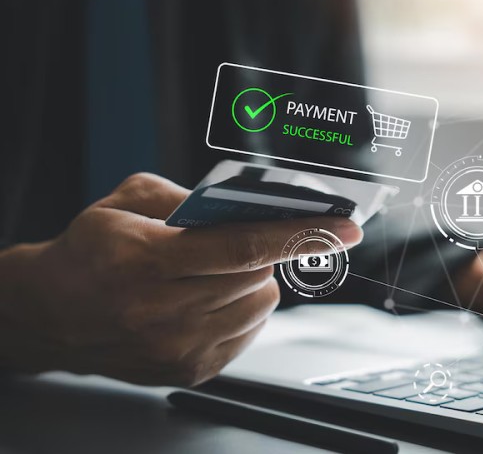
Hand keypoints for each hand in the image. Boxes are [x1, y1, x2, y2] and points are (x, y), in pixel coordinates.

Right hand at [0, 173, 361, 385]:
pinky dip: (244, 308)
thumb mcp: (127, 201)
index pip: (242, 247)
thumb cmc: (91, 251)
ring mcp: (177, 348)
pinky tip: (213, 296)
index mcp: (146, 261)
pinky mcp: (188, 371)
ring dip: (255, 281)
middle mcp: (162, 311)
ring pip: (259, 305)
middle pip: (257, 277)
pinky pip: (248, 333)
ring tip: (222, 270)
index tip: (345, 228)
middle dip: (267, 252)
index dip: (298, 235)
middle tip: (253, 238)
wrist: (52, 314)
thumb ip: (188, 195)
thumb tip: (247, 202)